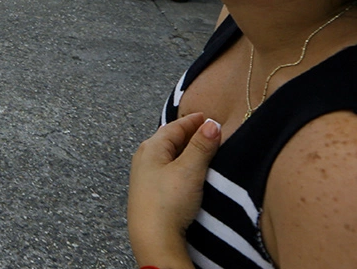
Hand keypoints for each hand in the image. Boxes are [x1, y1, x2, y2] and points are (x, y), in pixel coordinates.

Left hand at [128, 113, 221, 267]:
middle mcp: (144, 158)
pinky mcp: (149, 191)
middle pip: (169, 139)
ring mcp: (145, 175)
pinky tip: (186, 171)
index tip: (208, 117)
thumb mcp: (189, 170)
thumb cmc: (168, 203)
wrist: (153, 238)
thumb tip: (212, 124)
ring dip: (184, 150)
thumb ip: (201, 146)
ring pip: (167, 154)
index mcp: (151, 147)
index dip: (193, 121)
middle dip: (188, 133)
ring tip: (200, 148)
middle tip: (207, 130)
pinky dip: (179, 164)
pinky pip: (166, 169)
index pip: (175, 127)